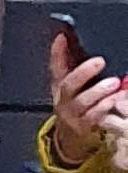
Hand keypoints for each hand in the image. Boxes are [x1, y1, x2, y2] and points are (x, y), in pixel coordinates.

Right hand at [59, 31, 127, 160]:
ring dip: (98, 91)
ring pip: (82, 102)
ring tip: (114, 82)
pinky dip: (105, 107)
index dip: (57, 53)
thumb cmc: (76, 103)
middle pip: (68, 85)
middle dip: (82, 72)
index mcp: (60, 85)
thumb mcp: (72, 84)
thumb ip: (71, 63)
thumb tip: (69, 38)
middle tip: (99, 61)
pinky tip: (117, 98)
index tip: (62, 37)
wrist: (71, 135)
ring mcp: (72, 114)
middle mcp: (63, 99)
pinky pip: (94, 117)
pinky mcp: (84, 126)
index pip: (55, 66)